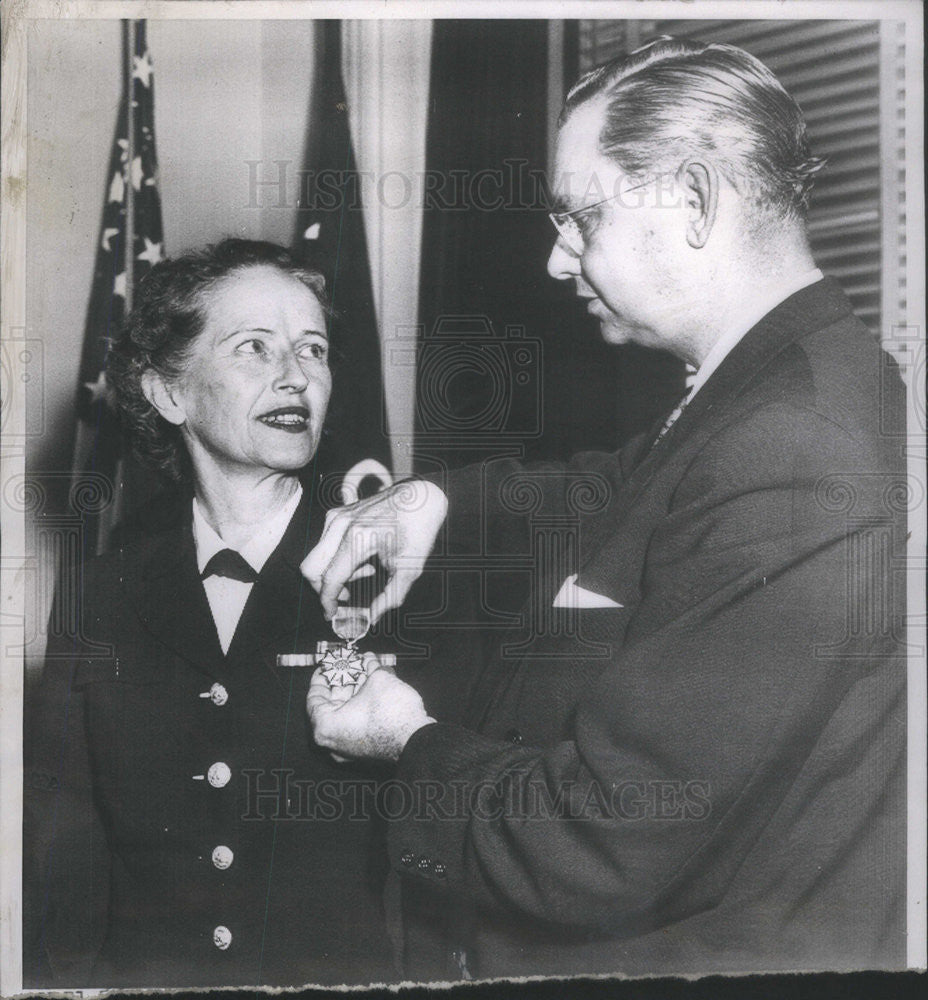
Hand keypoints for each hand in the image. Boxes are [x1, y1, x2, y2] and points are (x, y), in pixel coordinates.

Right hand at [301, 479, 447, 624]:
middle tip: (347, 596)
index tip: (331, 614)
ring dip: (335, 572)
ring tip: (367, 571)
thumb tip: (372, 618)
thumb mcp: (409, 570)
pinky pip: (325, 543)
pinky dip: (337, 558)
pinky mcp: (337, 513)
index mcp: (357, 538)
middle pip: (310, 567)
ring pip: (317, 556)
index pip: (329, 578)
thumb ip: (389, 598)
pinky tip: (363, 558)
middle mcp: (340, 525)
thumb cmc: (418, 529)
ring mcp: (336, 516)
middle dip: (323, 588)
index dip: (327, 601)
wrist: (422, 496)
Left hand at [307, 659, 434, 762]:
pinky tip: (375, 682)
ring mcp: (350, 746)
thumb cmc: (391, 714)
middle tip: (349, 663)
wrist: (417, 740)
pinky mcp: (366, 747)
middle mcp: (334, 740)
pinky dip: (365, 701)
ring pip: (349, 710)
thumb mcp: (379, 679)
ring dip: (357, 687)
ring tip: (366, 667)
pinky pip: (359, 720)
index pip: (315, 697)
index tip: (326, 665)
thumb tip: (369, 659)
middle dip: (344, 679)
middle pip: (334, 703)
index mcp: (326, 726)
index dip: (322, 676)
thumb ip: (370, 667)